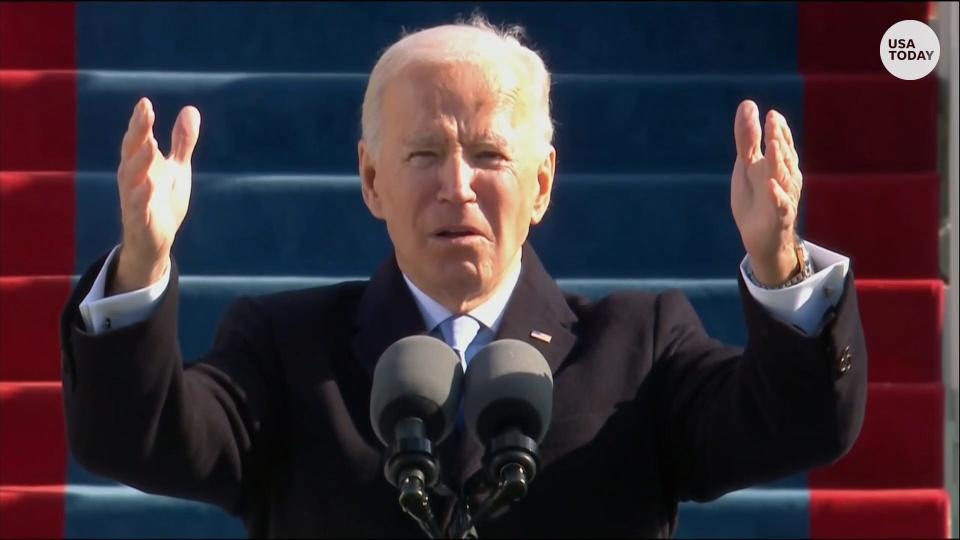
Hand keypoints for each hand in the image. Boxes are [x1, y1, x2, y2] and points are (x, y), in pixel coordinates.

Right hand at [110, 98, 199, 294]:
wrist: (157, 241)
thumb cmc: (163, 200)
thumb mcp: (178, 169)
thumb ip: (182, 142)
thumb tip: (190, 109)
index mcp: (141, 164)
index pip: (138, 139)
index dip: (140, 121)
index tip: (145, 103)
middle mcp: (133, 179)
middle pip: (132, 152)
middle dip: (138, 132)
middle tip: (144, 111)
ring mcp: (134, 200)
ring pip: (131, 178)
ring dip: (140, 161)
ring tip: (149, 143)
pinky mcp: (140, 221)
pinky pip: (138, 209)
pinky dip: (141, 198)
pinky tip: (149, 185)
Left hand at [730, 99, 801, 285]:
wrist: (761, 239)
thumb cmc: (755, 199)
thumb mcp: (746, 166)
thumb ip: (747, 138)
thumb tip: (748, 104)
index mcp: (777, 164)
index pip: (780, 142)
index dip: (777, 128)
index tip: (771, 114)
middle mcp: (784, 178)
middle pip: (783, 155)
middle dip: (778, 138)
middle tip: (772, 120)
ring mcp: (783, 197)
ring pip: (784, 177)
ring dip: (779, 160)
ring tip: (772, 145)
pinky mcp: (779, 218)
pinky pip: (781, 206)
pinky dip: (777, 196)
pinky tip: (770, 185)